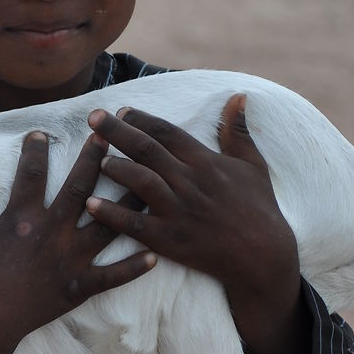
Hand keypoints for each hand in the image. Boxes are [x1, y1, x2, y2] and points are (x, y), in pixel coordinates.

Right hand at [0, 129, 155, 353]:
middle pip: (79, 187)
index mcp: (22, 216)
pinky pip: (112, 276)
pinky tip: (155, 256)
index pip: (31, 173)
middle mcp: (53, 231)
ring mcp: (70, 259)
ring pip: (107, 224)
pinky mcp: (79, 286)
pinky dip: (134, 267)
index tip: (41, 134)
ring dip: (127, 202)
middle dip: (94, 159)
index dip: (35, 151)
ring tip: (147, 183)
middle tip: (109, 137)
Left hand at [85, 96, 303, 353]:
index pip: (167, 133)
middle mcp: (189, 183)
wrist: (262, 257)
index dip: (142, 119)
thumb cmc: (259, 209)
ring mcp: (178, 212)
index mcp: (206, 162)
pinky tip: (91, 204)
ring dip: (116, 167)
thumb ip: (238, 132)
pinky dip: (112, 214)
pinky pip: (135, 224)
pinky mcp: (170, 241)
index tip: (121, 110)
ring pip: (140, 182)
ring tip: (96, 158)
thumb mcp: (254, 166)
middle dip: (118, 131)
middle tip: (94, 117)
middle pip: (147, 150)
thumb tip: (238, 96)